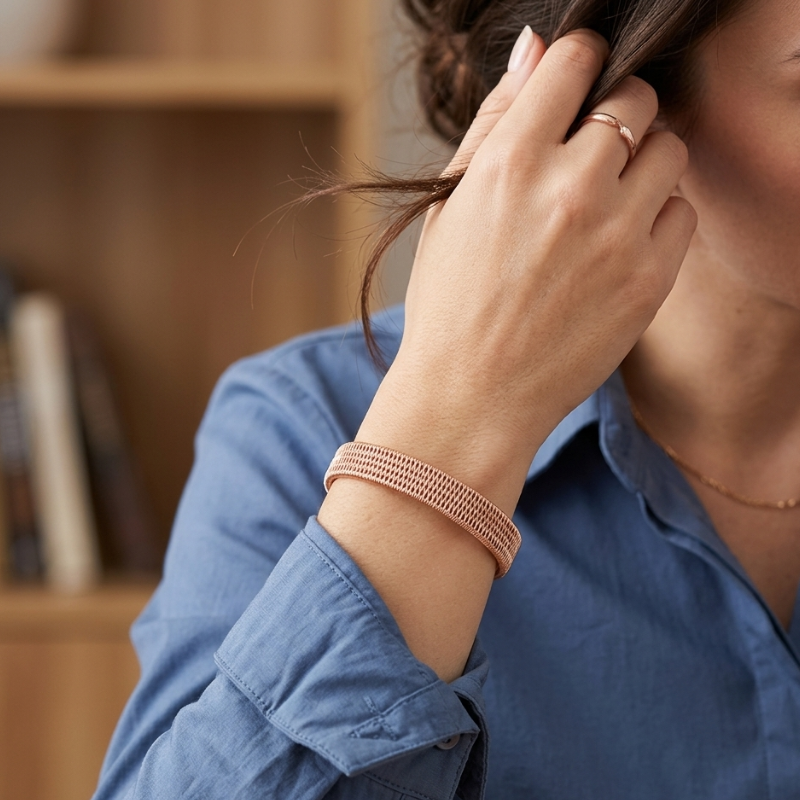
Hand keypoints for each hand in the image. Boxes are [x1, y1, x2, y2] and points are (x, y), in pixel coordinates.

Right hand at [358, 28, 696, 512]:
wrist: (470, 395)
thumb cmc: (449, 303)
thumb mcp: (449, 205)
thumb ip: (492, 120)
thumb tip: (534, 49)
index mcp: (510, 161)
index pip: (575, 59)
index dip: (579, 62)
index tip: (578, 85)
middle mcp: (569, 188)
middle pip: (636, 97)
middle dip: (616, 111)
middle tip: (593, 150)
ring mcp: (616, 234)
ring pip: (669, 147)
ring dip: (643, 161)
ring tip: (606, 200)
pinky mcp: (649, 279)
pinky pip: (683, 210)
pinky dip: (658, 215)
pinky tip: (620, 241)